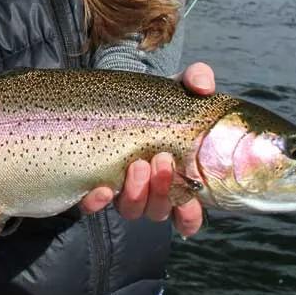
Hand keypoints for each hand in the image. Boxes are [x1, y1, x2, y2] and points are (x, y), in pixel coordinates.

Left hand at [80, 62, 214, 237]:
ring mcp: (121, 189)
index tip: (191, 198)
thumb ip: (197, 79)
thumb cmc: (157, 100)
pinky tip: (101, 188)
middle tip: (161, 160)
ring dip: (136, 194)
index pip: (188, 215)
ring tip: (136, 164)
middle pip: (159, 210)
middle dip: (162, 191)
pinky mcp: (92, 184)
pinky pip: (91, 206)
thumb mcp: (179, 86)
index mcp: (177, 178)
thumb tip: (204, 86)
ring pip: (131, 210)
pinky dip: (97, 202)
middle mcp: (150, 190)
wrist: (117, 96)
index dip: (190, 215)